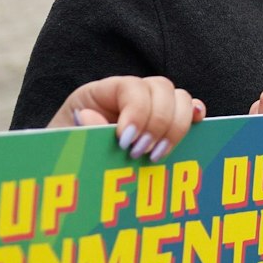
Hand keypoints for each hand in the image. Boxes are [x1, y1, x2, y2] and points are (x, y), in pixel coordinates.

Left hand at [48, 75, 205, 159]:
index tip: (126, 141)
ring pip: (180, 98)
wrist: (67, 176)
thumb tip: (87, 116)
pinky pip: (191, 109)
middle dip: (158, 122)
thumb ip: (80, 130)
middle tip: (141, 152)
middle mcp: (130, 93)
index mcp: (102, 92)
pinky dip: (195, 115)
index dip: (137, 110)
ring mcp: (152, 105)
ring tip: (157, 154)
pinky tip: (198, 126)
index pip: (131, 86)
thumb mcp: (65, 143)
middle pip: (162, 88)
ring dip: (176, 126)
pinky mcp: (166, 121)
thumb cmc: (65, 156)